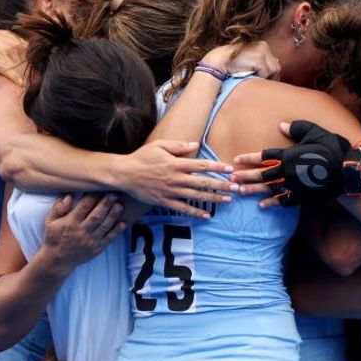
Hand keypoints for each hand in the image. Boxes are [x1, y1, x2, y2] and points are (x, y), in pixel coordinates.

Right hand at [37, 193, 124, 273]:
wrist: (57, 260)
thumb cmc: (54, 238)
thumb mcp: (50, 222)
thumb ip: (58, 209)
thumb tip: (69, 196)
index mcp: (70, 223)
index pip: (83, 207)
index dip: (92, 197)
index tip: (99, 188)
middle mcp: (81, 231)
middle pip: (96, 216)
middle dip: (106, 204)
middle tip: (114, 193)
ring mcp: (90, 240)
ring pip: (104, 226)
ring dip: (113, 215)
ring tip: (120, 205)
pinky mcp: (97, 248)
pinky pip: (109, 239)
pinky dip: (117, 231)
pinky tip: (123, 223)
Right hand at [119, 139, 237, 217]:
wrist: (124, 174)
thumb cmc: (142, 158)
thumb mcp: (160, 146)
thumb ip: (179, 146)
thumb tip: (195, 145)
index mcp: (176, 163)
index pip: (201, 165)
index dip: (217, 167)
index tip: (230, 169)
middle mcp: (176, 178)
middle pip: (203, 182)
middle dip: (222, 185)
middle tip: (236, 188)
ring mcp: (171, 191)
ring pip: (196, 196)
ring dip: (214, 199)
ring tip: (228, 200)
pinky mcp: (164, 201)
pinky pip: (182, 208)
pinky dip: (195, 212)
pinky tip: (207, 215)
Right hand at [203, 41, 280, 79]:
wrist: (219, 62)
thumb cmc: (234, 64)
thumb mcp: (249, 60)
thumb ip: (262, 62)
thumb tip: (276, 66)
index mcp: (262, 46)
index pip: (274, 63)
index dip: (270, 75)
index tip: (264, 81)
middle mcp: (263, 46)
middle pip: (276, 67)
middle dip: (270, 78)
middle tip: (260, 82)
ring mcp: (261, 51)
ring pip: (273, 71)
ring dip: (265, 77)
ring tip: (253, 77)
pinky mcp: (258, 58)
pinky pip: (266, 73)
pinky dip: (259, 77)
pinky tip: (249, 74)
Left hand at [232, 121, 353, 207]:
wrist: (348, 170)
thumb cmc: (333, 148)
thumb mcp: (315, 132)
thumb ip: (297, 128)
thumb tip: (281, 125)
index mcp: (289, 154)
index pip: (264, 155)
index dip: (250, 157)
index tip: (237, 160)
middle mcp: (288, 170)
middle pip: (262, 173)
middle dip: (245, 176)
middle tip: (231, 180)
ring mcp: (294, 184)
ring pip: (269, 188)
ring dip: (253, 190)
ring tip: (240, 192)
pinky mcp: (302, 196)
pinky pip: (283, 200)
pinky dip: (272, 203)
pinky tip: (262, 205)